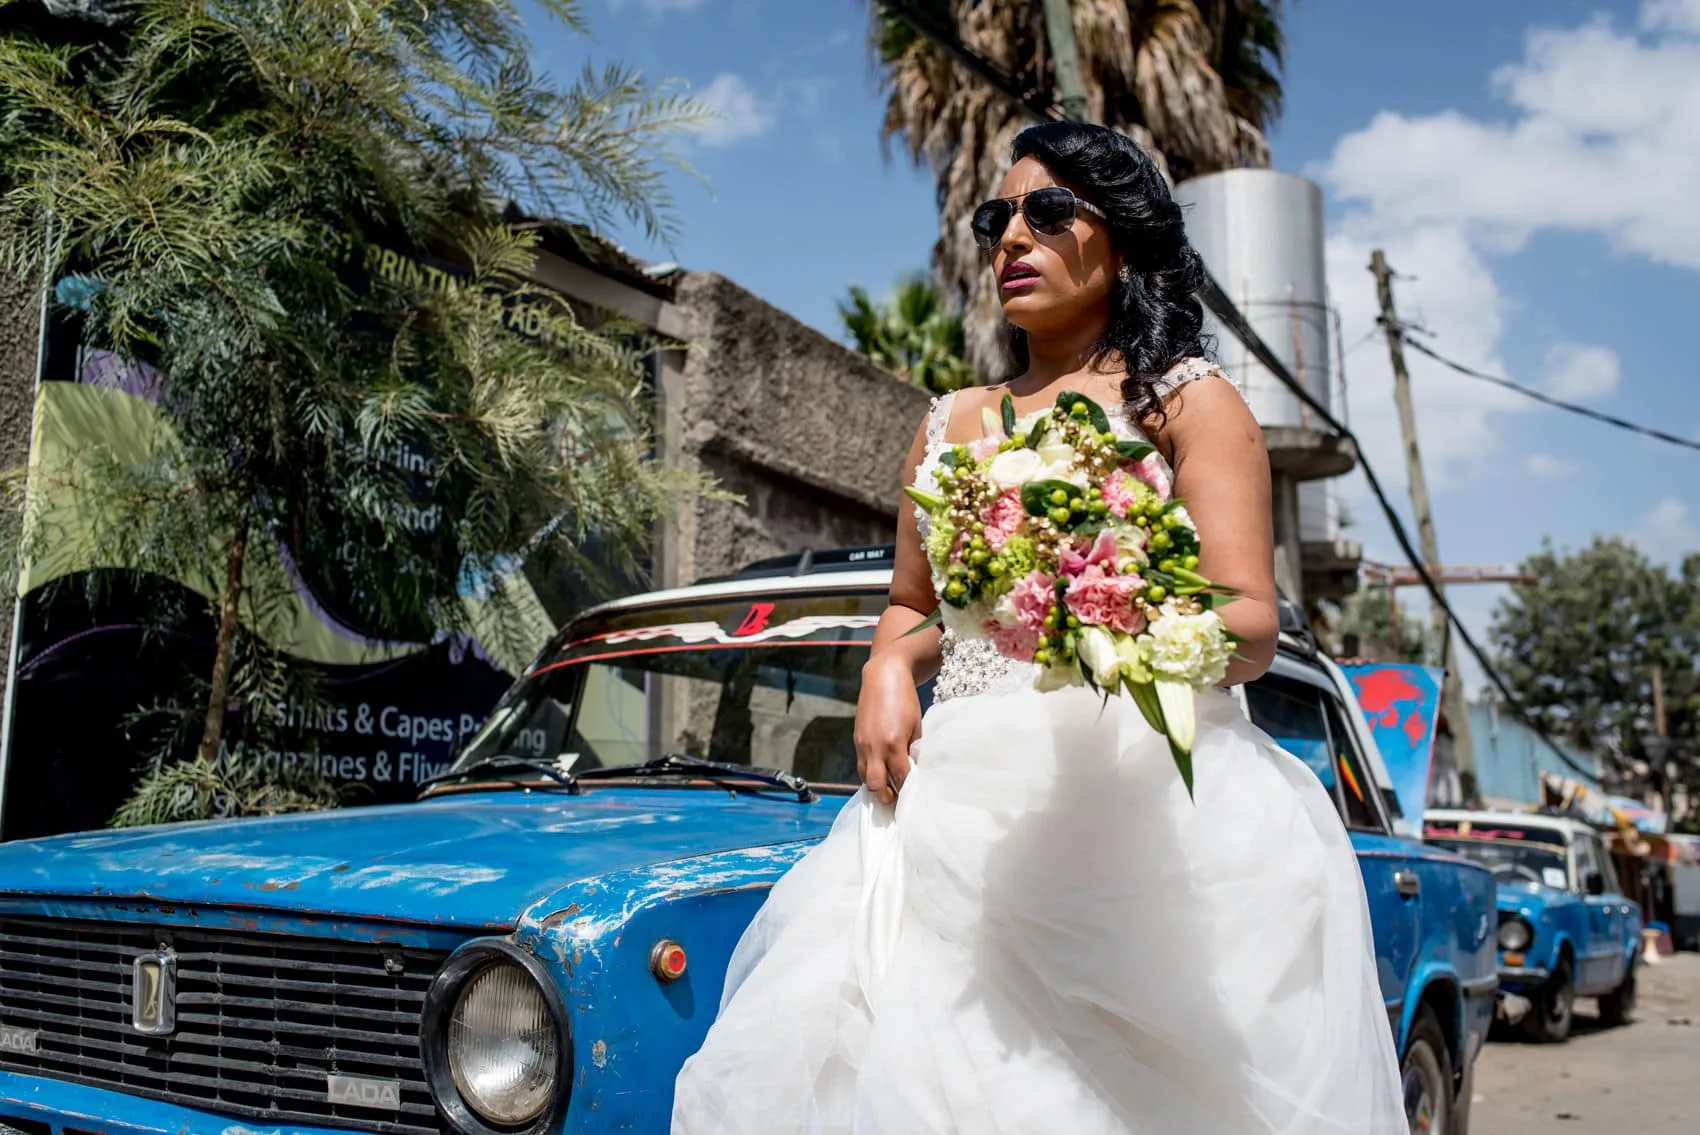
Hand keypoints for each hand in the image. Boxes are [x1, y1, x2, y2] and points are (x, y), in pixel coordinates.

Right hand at [855, 653, 921, 805]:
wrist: (883, 676)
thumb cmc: (905, 698)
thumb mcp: (916, 724)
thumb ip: (914, 749)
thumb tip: (915, 768)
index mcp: (893, 743)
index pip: (901, 778)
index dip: (908, 791)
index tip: (915, 798)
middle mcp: (875, 747)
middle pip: (876, 785)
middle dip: (887, 797)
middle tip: (898, 800)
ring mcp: (862, 744)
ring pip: (864, 777)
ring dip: (876, 786)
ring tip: (889, 790)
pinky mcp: (857, 739)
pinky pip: (861, 764)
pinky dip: (870, 772)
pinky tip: (880, 772)